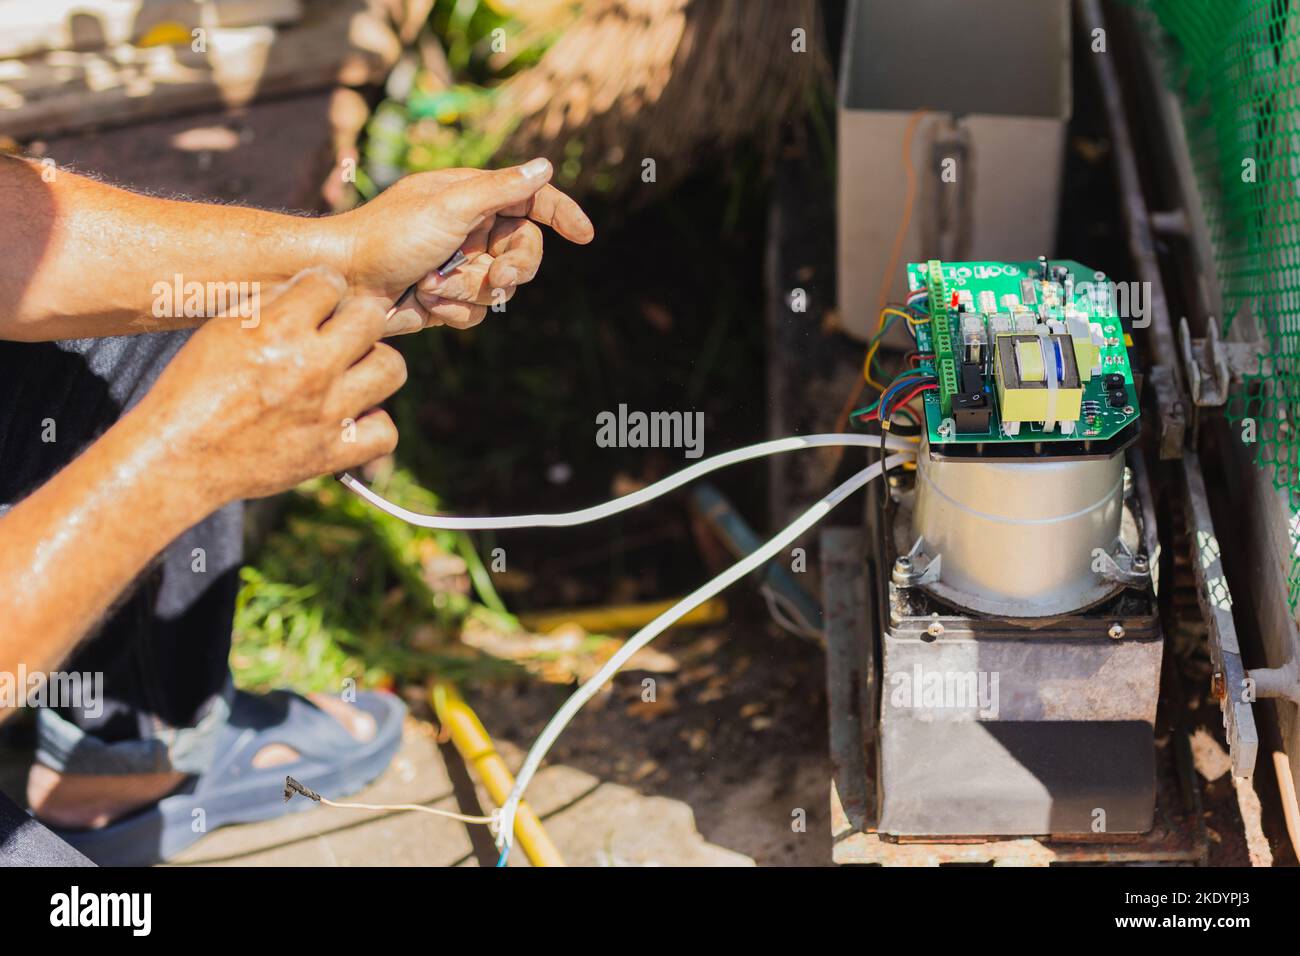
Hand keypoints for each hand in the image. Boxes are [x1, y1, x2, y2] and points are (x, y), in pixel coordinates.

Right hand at [142, 267, 405, 504]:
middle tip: (341, 332)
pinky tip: (351, 416)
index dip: (322, 287)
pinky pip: (385, 430)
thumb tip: (314, 287)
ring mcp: (327, 412)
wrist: (178, 457)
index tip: (316, 302)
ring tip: (353, 371)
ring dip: (375, 364)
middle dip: (356, 318)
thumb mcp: (222, 330)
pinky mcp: (331, 452)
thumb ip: (272, 306)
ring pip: (392, 368)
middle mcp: (310, 367)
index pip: (330, 282)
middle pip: (371, 318)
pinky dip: (373, 424)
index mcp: (276, 330)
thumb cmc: (193, 388)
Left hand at [332, 158, 594, 333]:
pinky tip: (425, 301)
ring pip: (500, 289)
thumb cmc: (389, 236)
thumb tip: (545, 167)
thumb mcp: (450, 207)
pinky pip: (475, 312)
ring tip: (432, 285)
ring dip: (468, 291)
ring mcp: (460, 265)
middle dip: (512, 270)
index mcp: (473, 197)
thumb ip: (503, 189)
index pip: (531, 201)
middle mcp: (471, 229)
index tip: (584, 236)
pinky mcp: (447, 298)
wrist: (344, 282)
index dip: (561, 215)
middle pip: (525, 253)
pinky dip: (452, 309)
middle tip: (498, 280)